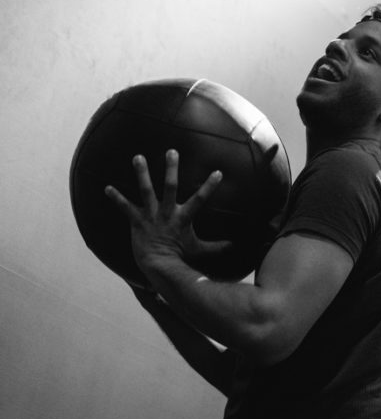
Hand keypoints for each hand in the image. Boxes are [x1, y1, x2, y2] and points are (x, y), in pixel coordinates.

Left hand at [105, 150, 229, 281]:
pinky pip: (125, 207)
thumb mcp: (200, 251)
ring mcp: (151, 216)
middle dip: (171, 168)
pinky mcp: (136, 221)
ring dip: (141, 173)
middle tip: (171, 151)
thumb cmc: (180, 258)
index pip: (200, 199)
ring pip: (146, 190)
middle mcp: (167, 213)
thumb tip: (236, 246)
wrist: (158, 267)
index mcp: (183, 217)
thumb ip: (218, 247)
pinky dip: (116, 198)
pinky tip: (106, 188)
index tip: (218, 172)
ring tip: (138, 157)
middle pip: (170, 186)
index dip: (210, 185)